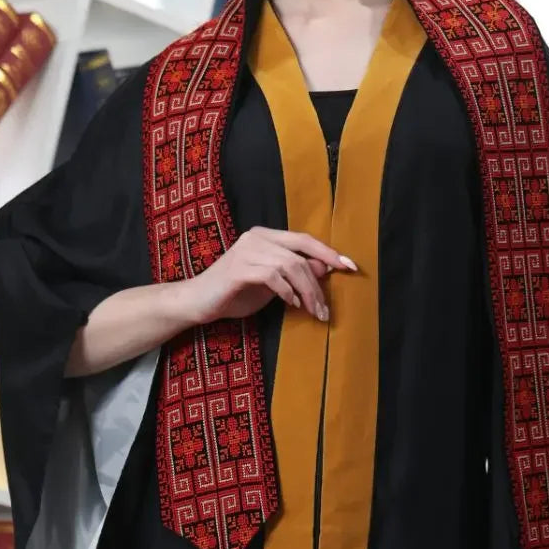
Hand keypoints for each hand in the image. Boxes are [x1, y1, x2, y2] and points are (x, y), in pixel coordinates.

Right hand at [181, 226, 357, 324]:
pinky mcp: (239, 268)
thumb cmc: (234, 293)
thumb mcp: (273, 284)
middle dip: (318, 283)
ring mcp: (247, 250)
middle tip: (325, 309)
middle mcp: (257, 237)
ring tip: (312, 312)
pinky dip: (287, 292)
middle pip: (301, 254)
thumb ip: (295, 273)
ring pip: (291, 266)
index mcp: (266, 236)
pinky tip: (290, 304)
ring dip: (306, 292)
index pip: (304, 240)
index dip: (329, 252)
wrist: (197, 302)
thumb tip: (325, 268)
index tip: (350, 267)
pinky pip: (273, 276)